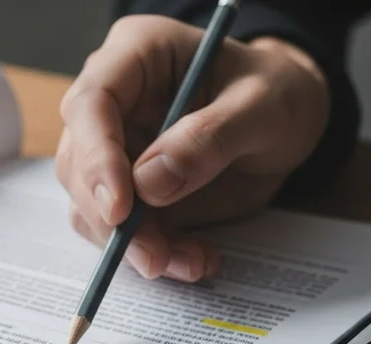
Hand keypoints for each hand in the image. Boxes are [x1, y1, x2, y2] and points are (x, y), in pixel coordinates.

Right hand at [56, 15, 328, 281]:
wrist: (290, 122)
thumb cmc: (277, 93)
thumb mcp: (263, 107)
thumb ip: (211, 137)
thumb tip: (149, 182)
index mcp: (137, 55)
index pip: (92, 103)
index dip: (96, 157)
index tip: (120, 208)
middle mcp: (116, 103)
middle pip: (80, 163)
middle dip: (112, 219)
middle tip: (153, 257)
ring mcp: (118, 149)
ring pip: (94, 206)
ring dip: (135, 245)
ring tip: (192, 261)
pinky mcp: (132, 191)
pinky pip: (125, 232)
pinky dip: (156, 254)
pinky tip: (196, 259)